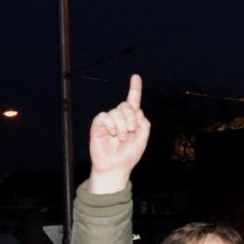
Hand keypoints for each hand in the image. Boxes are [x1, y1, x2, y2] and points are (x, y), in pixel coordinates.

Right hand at [88, 74, 150, 194]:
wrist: (115, 166)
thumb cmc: (128, 155)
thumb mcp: (142, 139)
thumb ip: (144, 124)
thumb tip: (138, 111)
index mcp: (132, 119)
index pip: (134, 101)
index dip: (135, 89)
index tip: (136, 76)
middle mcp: (120, 117)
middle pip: (127, 105)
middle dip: (131, 118)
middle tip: (131, 132)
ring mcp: (109, 120)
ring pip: (117, 111)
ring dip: (122, 125)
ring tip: (121, 137)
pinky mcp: (98, 124)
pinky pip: (105, 116)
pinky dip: (111, 125)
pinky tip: (112, 134)